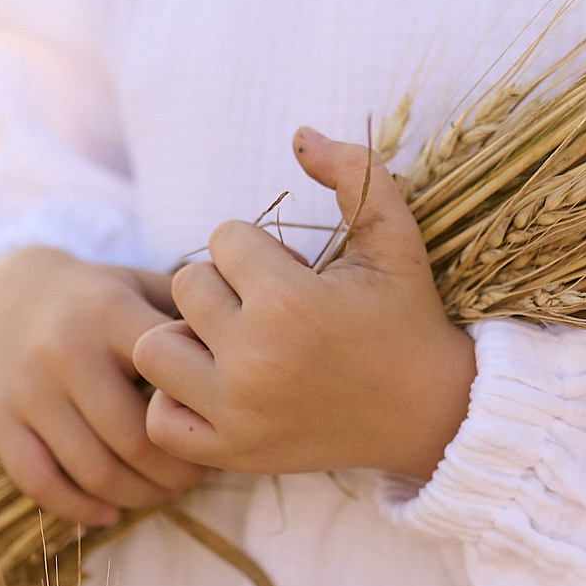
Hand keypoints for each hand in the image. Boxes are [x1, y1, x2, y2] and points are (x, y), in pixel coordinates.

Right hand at [0, 246, 211, 525]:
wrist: (11, 292)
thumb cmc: (100, 299)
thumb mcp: (143, 287)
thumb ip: (191, 318)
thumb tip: (254, 360)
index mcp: (109, 312)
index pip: (170, 381)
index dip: (206, 420)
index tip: (226, 432)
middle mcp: (64, 350)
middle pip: (134, 440)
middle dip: (177, 473)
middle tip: (199, 479)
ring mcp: (27, 389)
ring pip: (92, 470)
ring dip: (139, 496)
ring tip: (165, 493)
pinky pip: (39, 482)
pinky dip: (78, 508)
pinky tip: (110, 512)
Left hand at [134, 127, 475, 479]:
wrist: (432, 414)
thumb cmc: (407, 318)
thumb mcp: (394, 237)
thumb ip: (354, 170)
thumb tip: (298, 133)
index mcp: (288, 301)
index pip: (223, 238)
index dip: (259, 248)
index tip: (295, 273)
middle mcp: (254, 359)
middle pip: (186, 284)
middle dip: (226, 286)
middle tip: (269, 309)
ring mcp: (237, 412)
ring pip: (154, 347)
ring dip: (189, 337)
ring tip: (232, 342)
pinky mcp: (232, 452)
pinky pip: (159, 417)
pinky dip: (178, 400)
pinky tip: (216, 386)